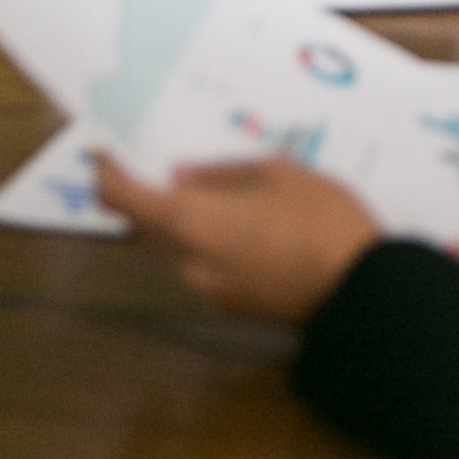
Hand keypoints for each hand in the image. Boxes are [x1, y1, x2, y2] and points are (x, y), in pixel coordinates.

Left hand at [95, 152, 380, 323]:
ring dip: (175, 218)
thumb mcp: (278, 172)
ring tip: (208, 185)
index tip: (103, 153)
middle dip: (142, 196)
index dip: (107, 176)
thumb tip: (182, 177)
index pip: (126, 202)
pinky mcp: (230, 304)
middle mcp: (188, 261)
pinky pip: (199, 263)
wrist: (356, 291)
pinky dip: (201, 238)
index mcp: (193, 223)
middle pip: (144, 227)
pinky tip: (237, 219)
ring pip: (173, 246)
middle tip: (155, 160)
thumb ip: (224, 173)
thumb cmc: (319, 217)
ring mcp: (207, 289)